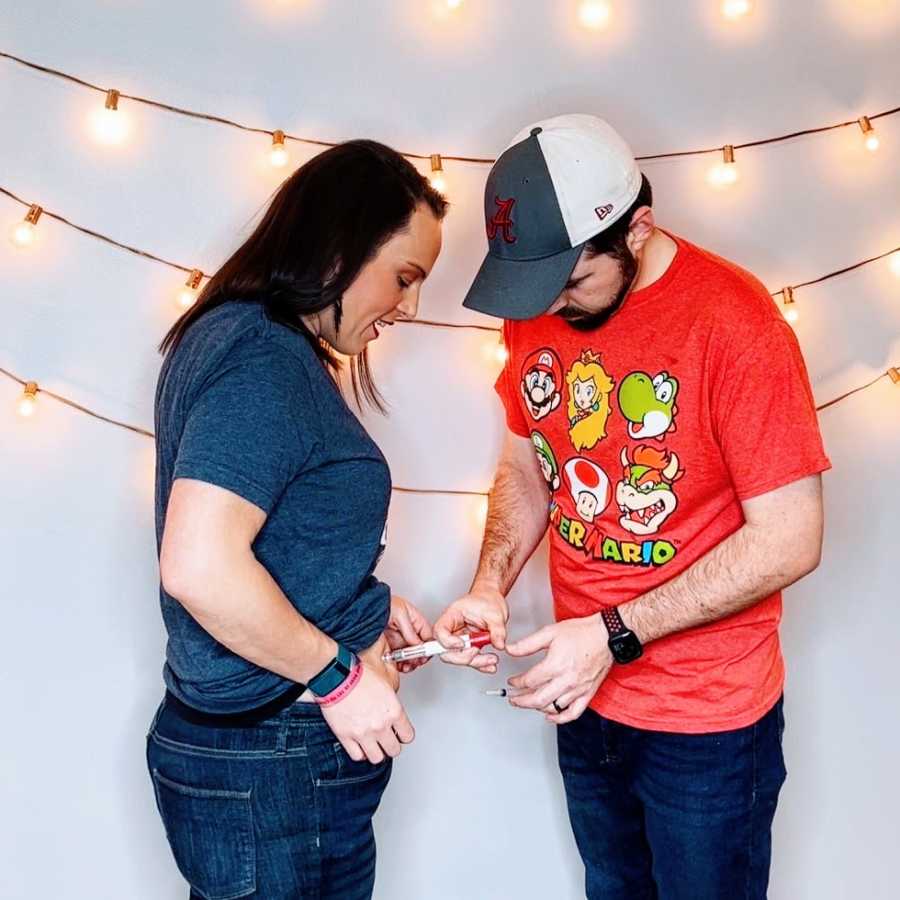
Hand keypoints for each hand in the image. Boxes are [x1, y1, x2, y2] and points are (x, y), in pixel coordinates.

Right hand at [321, 636, 413, 763]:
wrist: (335, 675)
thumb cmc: (357, 670)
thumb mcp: (385, 668)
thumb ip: (393, 677)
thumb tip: (393, 682)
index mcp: (393, 710)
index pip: (408, 735)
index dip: (404, 733)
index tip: (400, 731)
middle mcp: (380, 725)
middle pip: (394, 750)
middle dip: (391, 744)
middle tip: (386, 737)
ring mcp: (363, 734)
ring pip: (377, 757)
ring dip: (376, 751)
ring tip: (373, 743)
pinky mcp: (346, 737)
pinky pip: (357, 756)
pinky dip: (360, 752)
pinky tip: (359, 744)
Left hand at [384, 595, 433, 673]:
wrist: (362, 608)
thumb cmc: (380, 603)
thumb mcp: (399, 613)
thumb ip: (410, 630)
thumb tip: (419, 643)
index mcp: (414, 619)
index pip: (427, 635)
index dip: (428, 646)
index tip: (425, 655)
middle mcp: (407, 629)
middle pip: (418, 647)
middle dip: (418, 657)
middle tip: (414, 662)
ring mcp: (398, 637)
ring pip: (409, 654)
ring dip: (409, 662)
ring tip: (406, 665)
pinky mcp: (389, 644)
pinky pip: (398, 656)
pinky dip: (399, 663)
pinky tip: (398, 664)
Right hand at [433, 584, 507, 673]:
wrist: (493, 600)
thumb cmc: (488, 600)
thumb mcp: (495, 614)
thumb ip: (497, 630)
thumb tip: (499, 644)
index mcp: (453, 615)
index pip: (440, 631)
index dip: (448, 642)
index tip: (464, 644)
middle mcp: (453, 628)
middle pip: (445, 650)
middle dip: (462, 656)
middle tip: (477, 652)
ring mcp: (460, 638)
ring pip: (459, 657)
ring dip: (475, 662)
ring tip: (492, 659)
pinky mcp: (469, 646)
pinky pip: (470, 659)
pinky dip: (481, 664)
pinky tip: (490, 664)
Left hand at [505, 616, 612, 723]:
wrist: (607, 636)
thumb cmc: (582, 633)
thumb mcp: (550, 632)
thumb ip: (527, 644)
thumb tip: (510, 650)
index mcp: (556, 665)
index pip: (530, 680)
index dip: (517, 682)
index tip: (512, 681)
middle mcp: (566, 680)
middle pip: (538, 699)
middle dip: (521, 701)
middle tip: (513, 699)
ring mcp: (578, 689)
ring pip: (553, 707)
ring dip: (537, 707)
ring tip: (529, 702)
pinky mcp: (588, 694)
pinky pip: (573, 713)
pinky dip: (560, 718)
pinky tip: (550, 716)